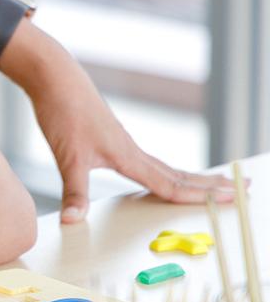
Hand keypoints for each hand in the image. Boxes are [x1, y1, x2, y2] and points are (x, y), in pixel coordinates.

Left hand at [28, 46, 236, 223]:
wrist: (55, 80)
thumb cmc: (63, 113)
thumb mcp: (67, 157)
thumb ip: (74, 191)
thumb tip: (72, 221)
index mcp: (129, 157)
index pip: (171, 184)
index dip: (201, 196)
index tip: (233, 199)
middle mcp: (133, 150)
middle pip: (179, 174)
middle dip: (211, 185)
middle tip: (245, 189)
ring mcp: (124, 143)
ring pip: (167, 166)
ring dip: (193, 178)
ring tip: (217, 184)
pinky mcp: (113, 138)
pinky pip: (149, 160)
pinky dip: (167, 171)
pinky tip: (163, 173)